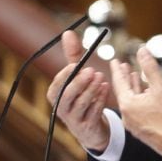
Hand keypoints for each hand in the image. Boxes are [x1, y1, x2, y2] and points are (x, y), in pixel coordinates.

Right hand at [46, 31, 110, 151]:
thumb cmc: (82, 96)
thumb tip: (68, 32)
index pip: (56, 85)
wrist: (91, 127)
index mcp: (55, 96)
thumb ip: (73, 56)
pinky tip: (106, 88)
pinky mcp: (87, 127)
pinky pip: (93, 112)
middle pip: (67, 96)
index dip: (65, 75)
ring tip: (101, 77)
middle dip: (79, 82)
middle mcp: (61, 109)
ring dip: (92, 89)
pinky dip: (100, 99)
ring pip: (81, 104)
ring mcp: (74, 120)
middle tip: (92, 70)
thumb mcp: (77, 76)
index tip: (75, 65)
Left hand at [109, 45, 161, 160]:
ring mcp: (134, 126)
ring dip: (134, 89)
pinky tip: (147, 95)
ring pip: (131, 102)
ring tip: (136, 76)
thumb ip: (150, 68)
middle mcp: (127, 117)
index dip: (117, 70)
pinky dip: (139, 100)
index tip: (114, 61)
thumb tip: (142, 50)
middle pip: (124, 93)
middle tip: (124, 66)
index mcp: (128, 106)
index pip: (119, 83)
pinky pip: (137, 111)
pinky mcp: (143, 132)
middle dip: (125, 78)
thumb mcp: (161, 87)